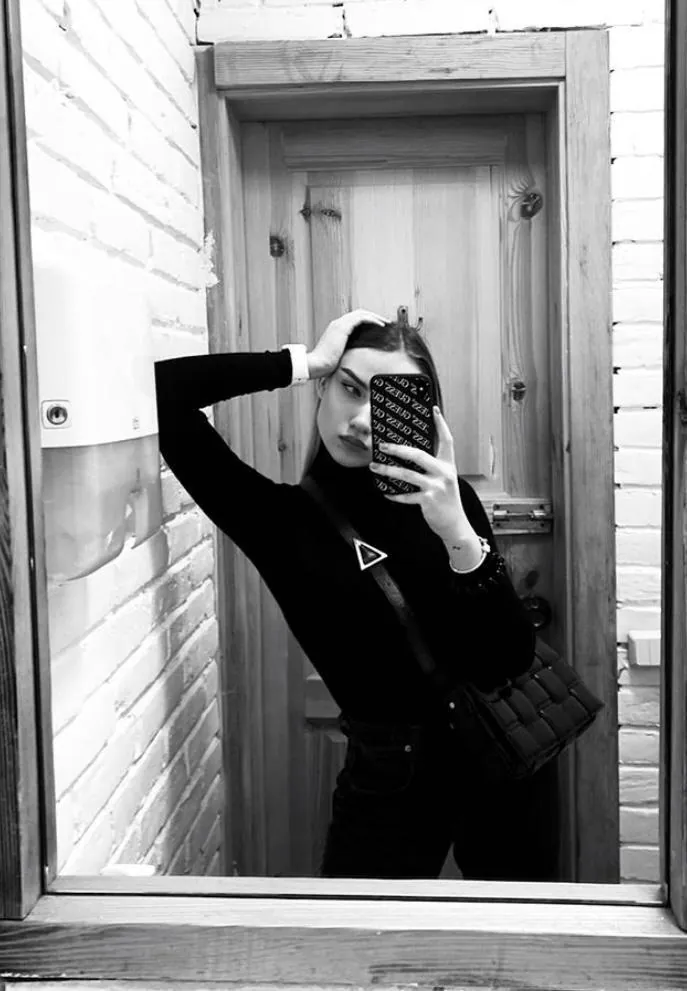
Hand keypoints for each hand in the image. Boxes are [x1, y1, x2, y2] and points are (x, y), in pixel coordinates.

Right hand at [307, 309, 386, 378]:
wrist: (317, 365)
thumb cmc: (326, 364)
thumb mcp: (340, 354)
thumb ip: (348, 350)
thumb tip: (359, 353)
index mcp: (336, 330)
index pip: (354, 320)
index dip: (367, 321)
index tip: (378, 327)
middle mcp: (337, 324)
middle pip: (359, 314)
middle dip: (373, 317)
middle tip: (385, 322)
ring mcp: (339, 324)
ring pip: (361, 314)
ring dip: (375, 316)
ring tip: (385, 322)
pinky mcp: (342, 327)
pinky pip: (361, 318)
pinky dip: (372, 319)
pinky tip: (380, 324)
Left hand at [369, 407, 476, 543]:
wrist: (455, 524)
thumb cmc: (447, 500)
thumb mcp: (445, 479)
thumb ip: (433, 467)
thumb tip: (409, 455)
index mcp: (448, 464)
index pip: (446, 439)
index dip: (441, 424)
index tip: (433, 410)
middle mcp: (444, 473)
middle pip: (418, 455)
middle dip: (398, 449)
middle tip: (382, 446)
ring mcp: (436, 486)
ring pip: (407, 475)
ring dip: (388, 471)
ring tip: (375, 467)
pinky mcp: (428, 500)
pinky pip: (406, 495)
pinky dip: (394, 494)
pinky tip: (386, 492)